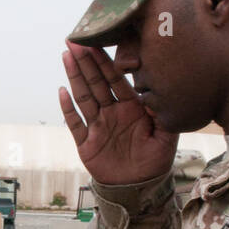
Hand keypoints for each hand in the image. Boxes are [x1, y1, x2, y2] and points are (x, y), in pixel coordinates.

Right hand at [58, 43, 177, 184]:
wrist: (140, 188)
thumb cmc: (155, 161)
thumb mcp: (167, 135)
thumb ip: (163, 113)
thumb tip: (158, 90)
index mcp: (131, 107)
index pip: (116, 79)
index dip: (106, 61)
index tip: (97, 43)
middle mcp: (112, 112)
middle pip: (96, 82)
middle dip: (86, 61)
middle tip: (76, 40)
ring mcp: (97, 126)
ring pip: (83, 97)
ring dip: (75, 77)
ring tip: (66, 56)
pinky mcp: (86, 143)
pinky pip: (75, 124)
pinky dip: (68, 109)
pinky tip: (61, 92)